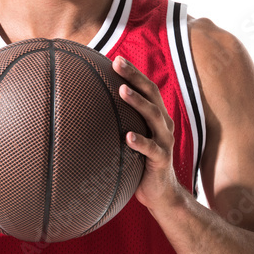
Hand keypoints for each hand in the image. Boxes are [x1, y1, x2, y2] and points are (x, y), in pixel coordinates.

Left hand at [113, 56, 185, 211]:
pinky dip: (140, 142)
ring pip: (154, 117)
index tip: (116, 58)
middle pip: (152, 94)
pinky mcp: (162, 160)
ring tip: (122, 91)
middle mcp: (164, 125)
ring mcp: (165, 141)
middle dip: (135, 77)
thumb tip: (88, 113)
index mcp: (157, 117)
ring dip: (138, 102)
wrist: (161, 195)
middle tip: (117, 63)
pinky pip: (152, 149)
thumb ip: (120, 125)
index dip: (133, 73)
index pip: (147, 88)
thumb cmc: (140, 164)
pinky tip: (127, 137)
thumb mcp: (131, 140)